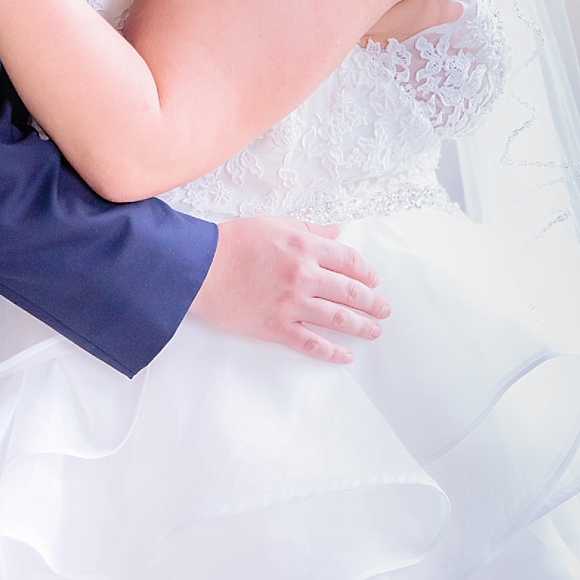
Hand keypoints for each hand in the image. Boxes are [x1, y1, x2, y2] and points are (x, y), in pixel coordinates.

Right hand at [189, 216, 390, 363]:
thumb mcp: (273, 224)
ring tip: (373, 331)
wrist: (196, 266)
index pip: (349, 261)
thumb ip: (309, 228)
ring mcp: (292, 304)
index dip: (367, 273)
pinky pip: (312, 343)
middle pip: (351, 292)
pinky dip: (332, 352)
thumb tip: (336, 230)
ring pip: (339, 319)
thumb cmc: (231, 242)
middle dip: (372, 303)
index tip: (373, 281)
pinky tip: (345, 355)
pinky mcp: (276, 327)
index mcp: (305, 247)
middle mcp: (304, 276)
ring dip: (361, 327)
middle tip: (382, 310)